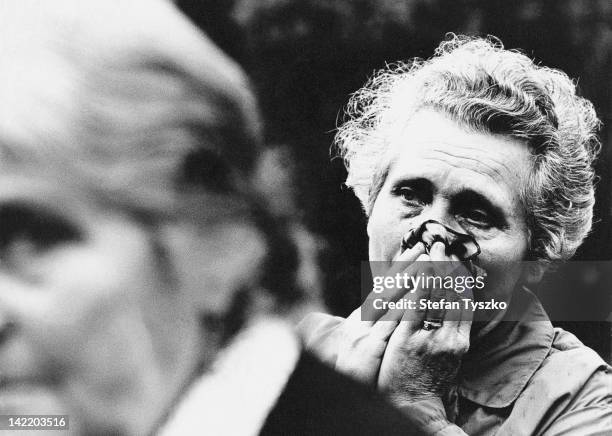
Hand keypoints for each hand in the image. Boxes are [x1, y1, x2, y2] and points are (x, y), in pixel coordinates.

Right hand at [298, 242, 426, 384]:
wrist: (338, 393)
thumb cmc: (354, 371)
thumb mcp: (362, 342)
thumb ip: (375, 324)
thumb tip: (388, 306)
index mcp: (361, 318)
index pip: (384, 286)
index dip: (401, 267)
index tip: (417, 251)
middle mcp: (361, 320)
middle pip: (387, 287)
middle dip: (407, 266)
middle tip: (426, 247)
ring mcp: (364, 331)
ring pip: (388, 299)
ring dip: (407, 279)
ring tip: (425, 263)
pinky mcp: (368, 346)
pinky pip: (388, 322)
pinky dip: (401, 306)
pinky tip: (415, 295)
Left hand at [377, 241, 473, 406]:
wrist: (413, 405)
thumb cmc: (428, 379)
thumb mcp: (448, 356)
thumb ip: (451, 332)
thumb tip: (453, 309)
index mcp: (460, 340)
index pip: (464, 301)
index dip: (461, 276)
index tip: (457, 256)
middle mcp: (450, 337)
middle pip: (454, 294)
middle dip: (449, 266)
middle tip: (444, 243)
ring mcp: (430, 337)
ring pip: (437, 297)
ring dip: (435, 269)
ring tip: (432, 248)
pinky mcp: (410, 339)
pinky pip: (416, 308)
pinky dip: (419, 287)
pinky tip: (418, 270)